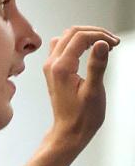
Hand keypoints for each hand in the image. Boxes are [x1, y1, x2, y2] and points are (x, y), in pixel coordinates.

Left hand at [43, 25, 119, 154]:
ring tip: (103, 45)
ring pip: (66, 37)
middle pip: (72, 32)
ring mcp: (50, 67)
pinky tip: (90, 50)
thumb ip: (97, 66)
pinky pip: (63, 47)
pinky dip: (78, 43)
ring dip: (86, 36)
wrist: (69, 132)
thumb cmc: (81, 117)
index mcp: (61, 68)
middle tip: (112, 43)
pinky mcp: (53, 70)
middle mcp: (52, 64)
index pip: (80, 37)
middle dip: (95, 33)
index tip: (115, 44)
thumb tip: (102, 43)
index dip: (100, 35)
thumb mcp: (94, 92)